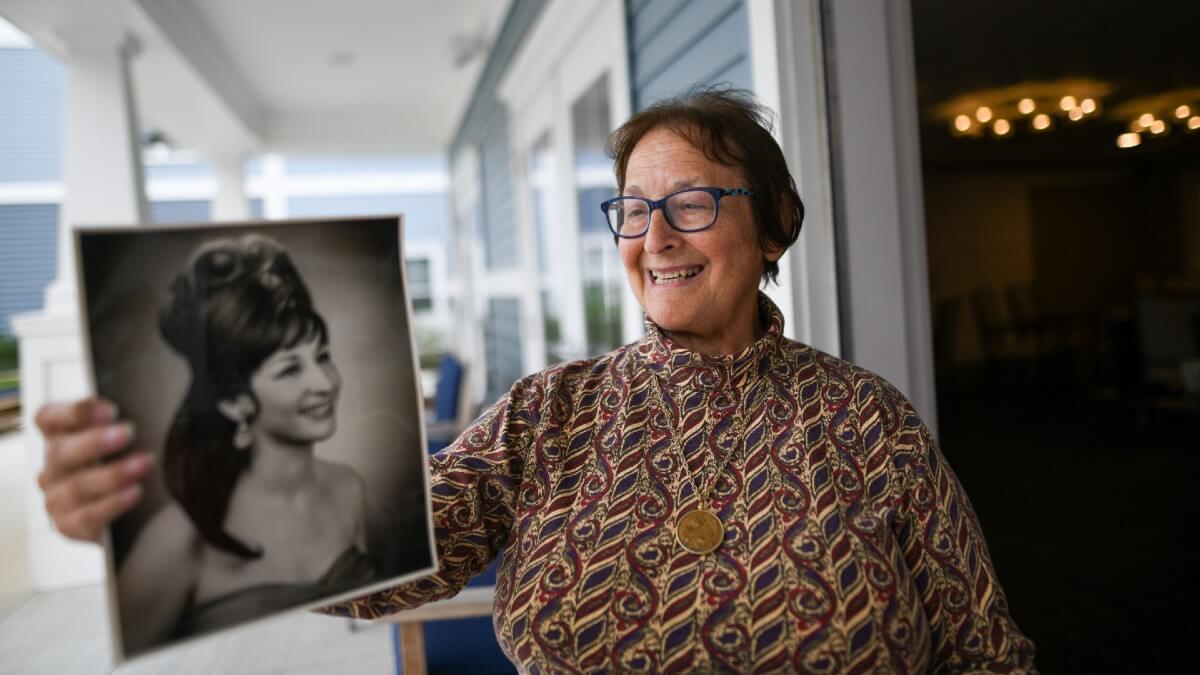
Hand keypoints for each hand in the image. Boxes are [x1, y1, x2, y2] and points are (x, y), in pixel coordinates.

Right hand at [35, 398, 152, 542]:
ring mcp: (57, 498)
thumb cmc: (129, 467)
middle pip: (61, 451)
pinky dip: (112, 503)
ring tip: (144, 464)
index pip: (48, 418)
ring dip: (112, 474)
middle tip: (128, 432)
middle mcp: (53, 467)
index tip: (110, 410)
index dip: (74, 411)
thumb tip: (155, 401)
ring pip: (76, 485)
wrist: (133, 519)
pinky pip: (86, 516)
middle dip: (95, 441)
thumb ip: (125, 423)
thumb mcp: (126, 442)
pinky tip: (135, 493)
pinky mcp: (68, 526)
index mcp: (61, 438)